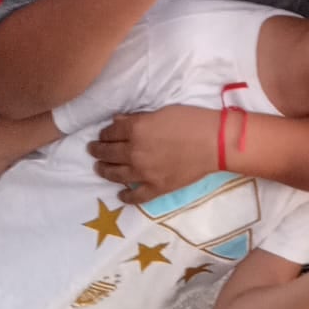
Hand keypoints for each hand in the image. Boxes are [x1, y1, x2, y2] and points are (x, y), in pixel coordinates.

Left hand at [89, 106, 214, 201]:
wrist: (215, 143)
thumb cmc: (192, 120)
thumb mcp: (162, 111)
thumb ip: (138, 118)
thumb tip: (118, 121)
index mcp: (135, 130)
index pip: (110, 132)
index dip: (104, 132)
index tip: (102, 134)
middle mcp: (134, 152)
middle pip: (108, 152)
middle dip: (98, 150)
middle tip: (93, 150)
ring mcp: (143, 173)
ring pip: (116, 174)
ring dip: (105, 170)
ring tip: (99, 168)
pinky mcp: (156, 188)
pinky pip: (136, 196)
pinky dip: (126, 196)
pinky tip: (120, 195)